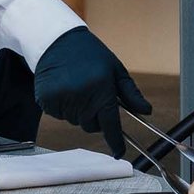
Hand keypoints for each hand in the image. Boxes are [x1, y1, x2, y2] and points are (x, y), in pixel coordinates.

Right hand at [33, 27, 150, 156]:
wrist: (57, 40)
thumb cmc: (90, 55)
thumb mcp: (115, 70)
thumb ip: (131, 94)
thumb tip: (147, 112)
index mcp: (102, 89)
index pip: (110, 124)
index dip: (116, 142)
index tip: (119, 153)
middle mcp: (81, 97)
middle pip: (91, 125)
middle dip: (94, 115)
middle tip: (91, 93)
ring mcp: (62, 99)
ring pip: (74, 121)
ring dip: (77, 110)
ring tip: (75, 86)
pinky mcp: (46, 100)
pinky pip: (58, 115)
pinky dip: (62, 106)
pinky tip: (62, 87)